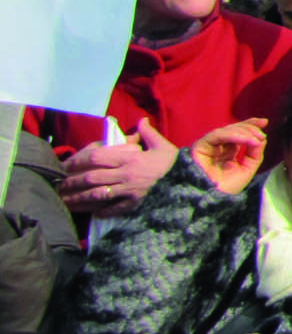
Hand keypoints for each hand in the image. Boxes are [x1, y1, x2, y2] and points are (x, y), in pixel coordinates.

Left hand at [61, 122, 182, 215]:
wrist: (190, 182)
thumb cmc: (175, 164)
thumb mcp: (163, 146)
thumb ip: (148, 133)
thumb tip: (142, 120)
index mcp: (129, 158)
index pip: (96, 157)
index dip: (77, 161)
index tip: (66, 165)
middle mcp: (125, 174)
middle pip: (91, 178)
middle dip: (72, 182)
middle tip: (60, 186)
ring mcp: (129, 191)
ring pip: (97, 194)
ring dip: (79, 199)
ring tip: (67, 202)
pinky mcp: (135, 204)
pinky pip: (114, 208)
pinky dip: (102, 211)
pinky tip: (94, 213)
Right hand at [191, 119, 269, 195]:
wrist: (212, 200)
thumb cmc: (227, 188)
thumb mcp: (247, 169)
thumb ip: (255, 153)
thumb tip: (262, 138)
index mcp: (227, 151)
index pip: (239, 134)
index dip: (251, 125)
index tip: (264, 122)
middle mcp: (217, 146)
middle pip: (234, 129)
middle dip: (250, 129)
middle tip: (261, 134)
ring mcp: (209, 145)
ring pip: (227, 131)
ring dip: (244, 132)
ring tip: (256, 139)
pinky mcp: (201, 145)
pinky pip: (218, 135)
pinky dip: (234, 135)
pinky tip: (246, 139)